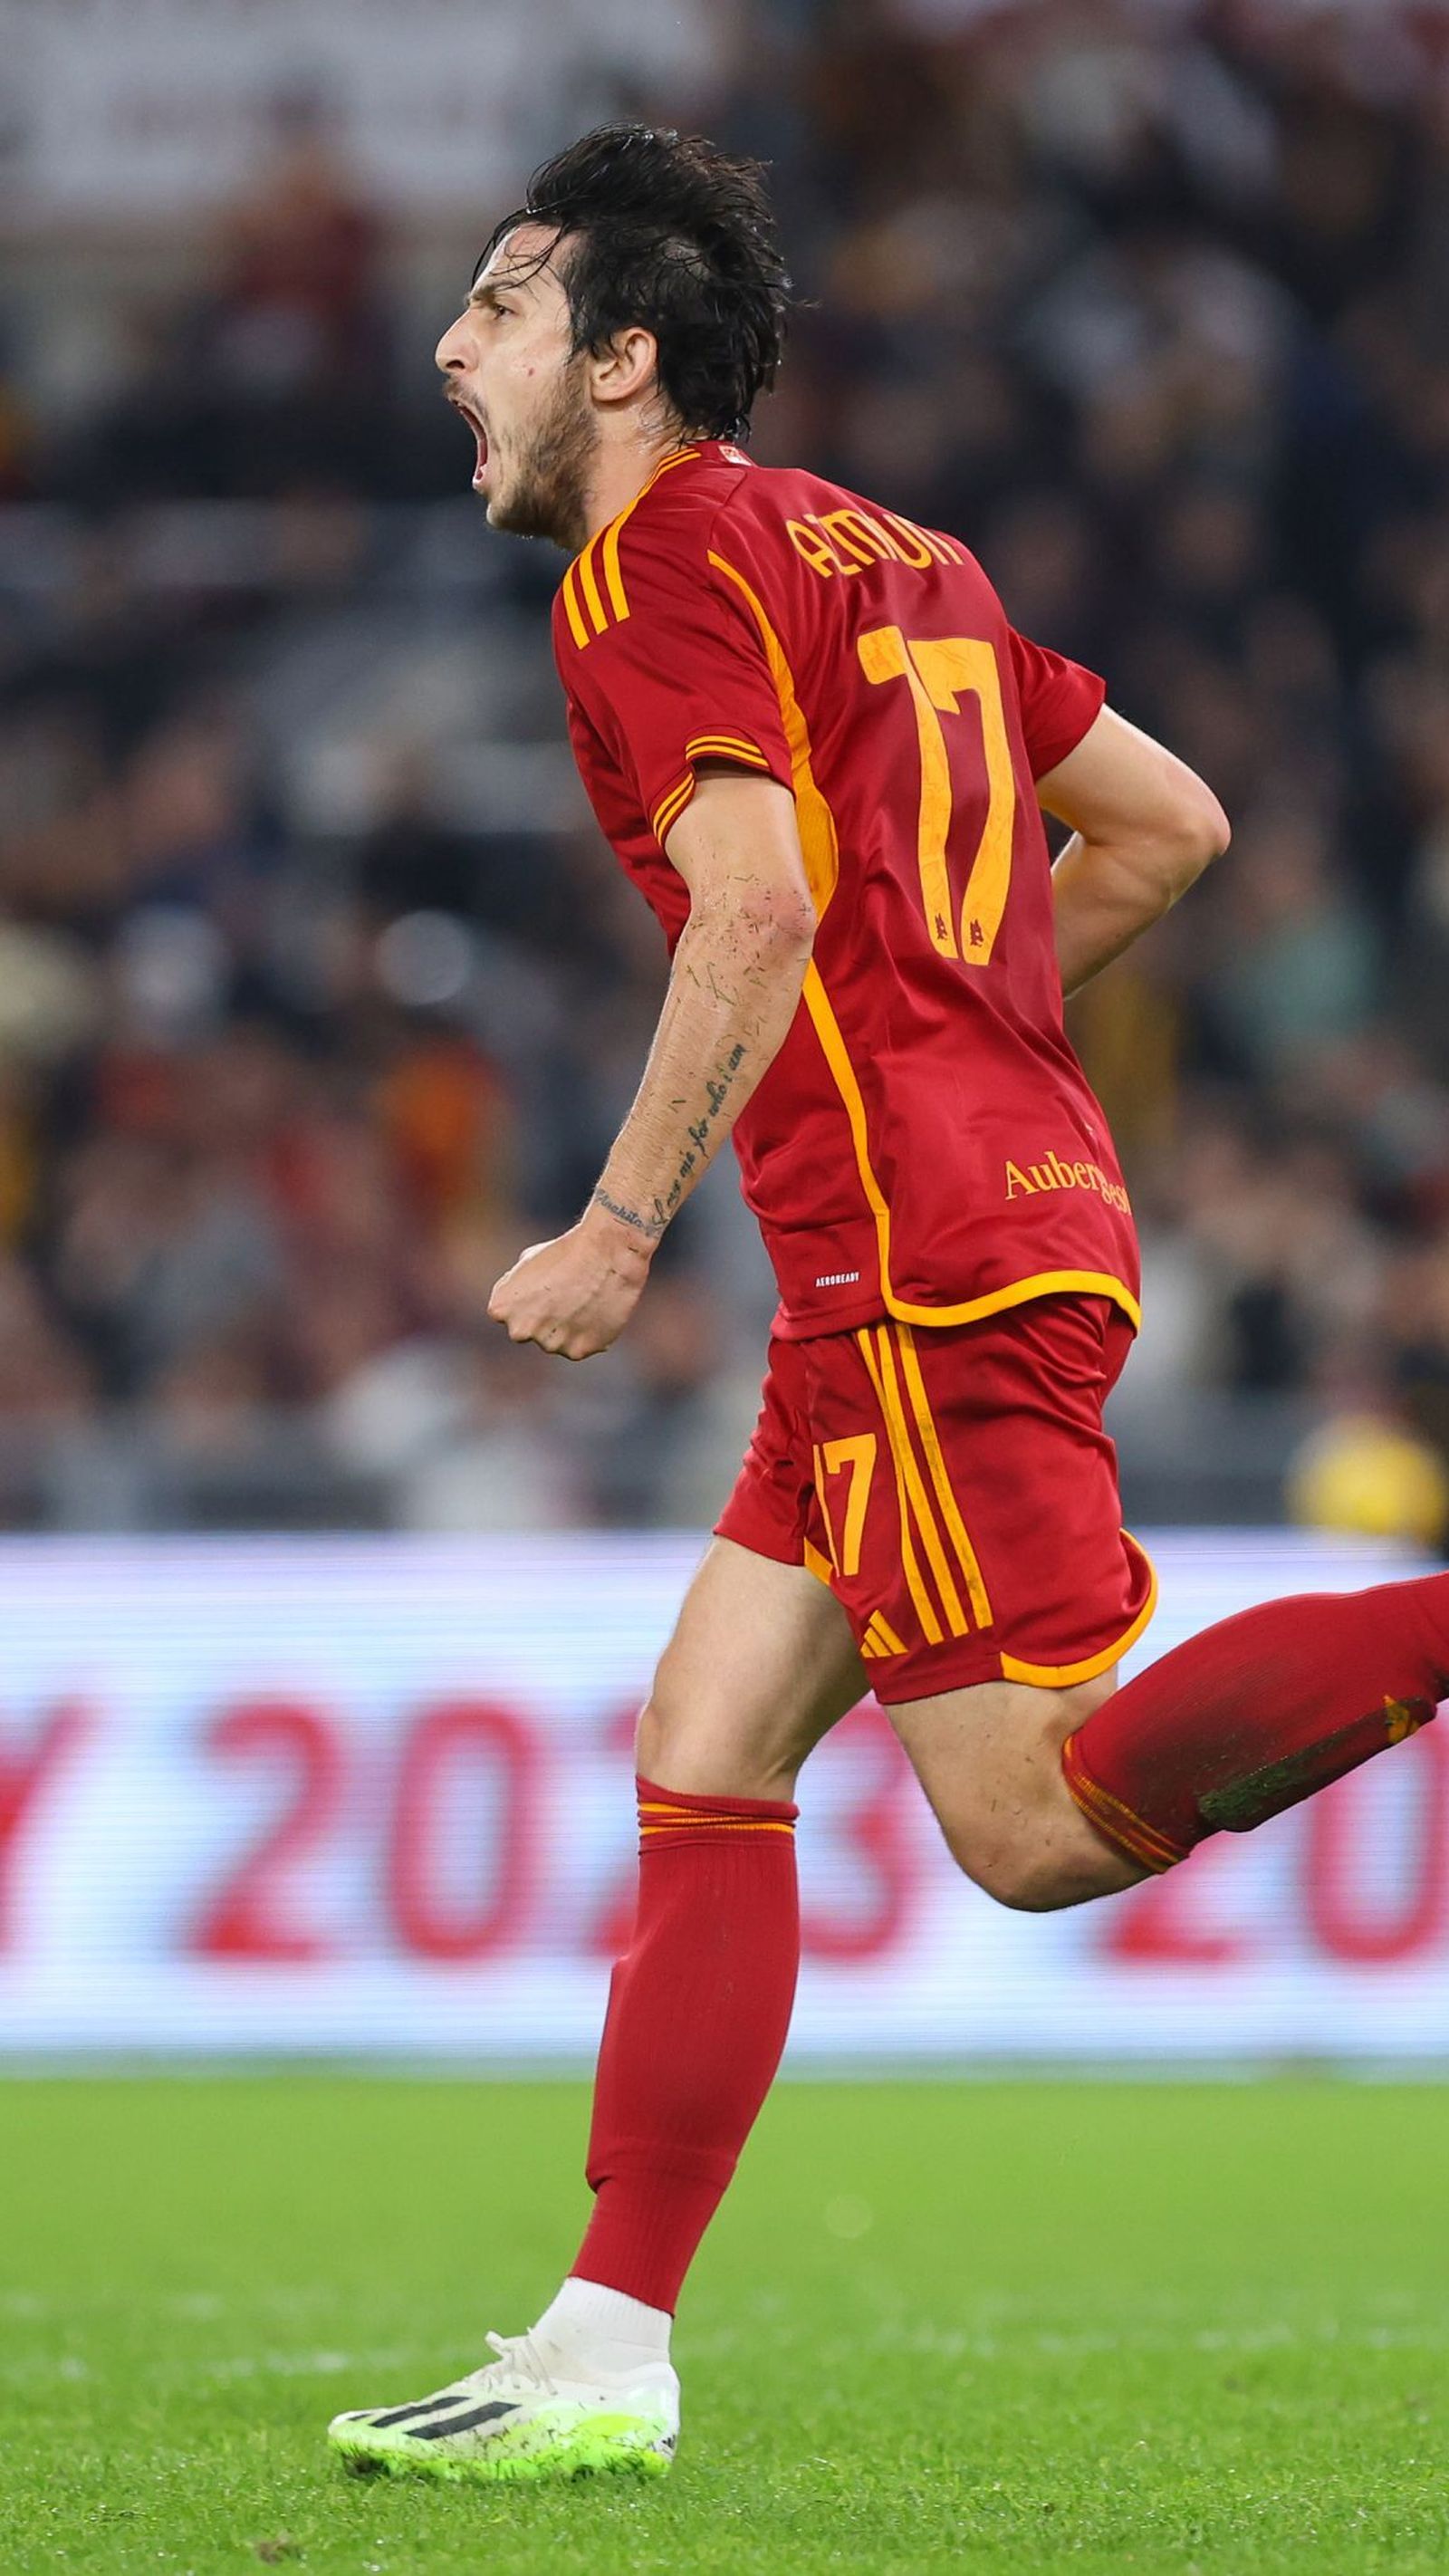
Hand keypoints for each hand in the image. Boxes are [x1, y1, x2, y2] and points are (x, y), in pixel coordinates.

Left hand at [487, 1209, 652, 1360]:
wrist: (606, 1253)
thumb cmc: (567, 1251)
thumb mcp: (528, 1262)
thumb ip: (518, 1290)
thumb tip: (522, 1304)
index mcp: (500, 1308)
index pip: (509, 1314)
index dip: (529, 1300)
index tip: (546, 1286)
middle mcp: (519, 1330)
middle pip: (532, 1330)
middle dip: (545, 1318)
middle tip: (567, 1296)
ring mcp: (548, 1344)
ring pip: (556, 1341)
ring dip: (568, 1327)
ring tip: (586, 1300)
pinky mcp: (576, 1351)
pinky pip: (579, 1346)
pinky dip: (588, 1334)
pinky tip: (597, 1311)